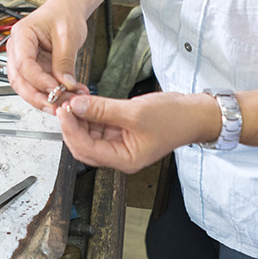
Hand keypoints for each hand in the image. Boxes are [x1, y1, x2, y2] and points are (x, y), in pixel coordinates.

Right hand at [5, 0, 89, 111]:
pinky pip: (38, 86)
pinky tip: (65, 97)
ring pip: (26, 87)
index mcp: (22, 34)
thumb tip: (65, 85)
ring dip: (43, 99)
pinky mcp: (35, 68)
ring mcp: (24, 60)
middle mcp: (18, 49)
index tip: (54, 90)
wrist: (67, 9)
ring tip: (63, 104)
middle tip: (55, 106)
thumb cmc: (64, 14)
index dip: (38, 80)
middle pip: (19, 80)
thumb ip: (65, 62)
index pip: (23, 63)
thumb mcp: (68, 35)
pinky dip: (51, 94)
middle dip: (36, 97)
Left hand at [56, 91, 218, 173]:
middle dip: (71, 124)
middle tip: (63, 104)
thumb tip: (76, 105)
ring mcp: (120, 143)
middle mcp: (119, 155)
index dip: (71, 130)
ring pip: (89, 133)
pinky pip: (99, 124)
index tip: (63, 111)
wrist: (194, 113)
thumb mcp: (135, 112)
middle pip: (83, 144)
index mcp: (125, 160)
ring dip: (79, 117)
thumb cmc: (174, 119)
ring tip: (72, 98)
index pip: (87, 149)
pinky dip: (90, 112)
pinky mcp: (121, 130)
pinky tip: (85, 100)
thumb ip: (103, 109)